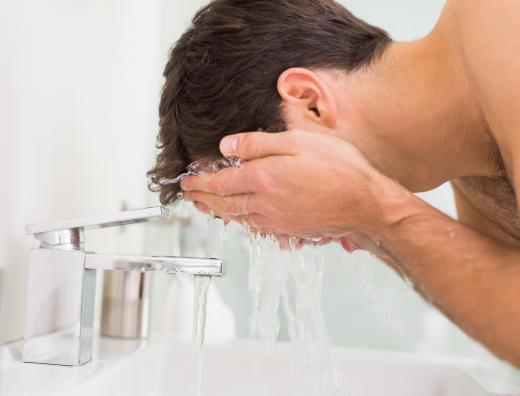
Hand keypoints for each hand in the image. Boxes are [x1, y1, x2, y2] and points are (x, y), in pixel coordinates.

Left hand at [181, 129, 414, 238]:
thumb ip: (259, 144)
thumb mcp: (298, 142)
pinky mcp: (288, 231)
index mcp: (262, 179)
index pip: (220, 182)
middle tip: (189, 195)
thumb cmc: (338, 169)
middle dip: (203, 198)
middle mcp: (263, 204)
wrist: (365, 204)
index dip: (200, 182)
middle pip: (224, 203)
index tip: (187, 181)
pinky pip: (255, 228)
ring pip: (237, 218)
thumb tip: (227, 146)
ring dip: (217, 212)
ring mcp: (275, 221)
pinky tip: (240, 219)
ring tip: (206, 207)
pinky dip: (240, 222)